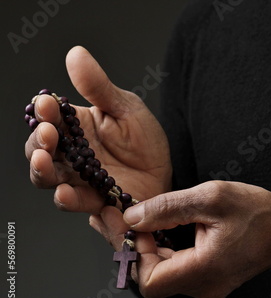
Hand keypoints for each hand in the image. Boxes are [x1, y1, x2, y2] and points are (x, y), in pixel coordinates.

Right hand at [25, 46, 170, 213]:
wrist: (166, 172)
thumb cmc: (145, 140)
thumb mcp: (126, 108)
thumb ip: (99, 88)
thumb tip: (76, 54)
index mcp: (76, 128)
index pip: (50, 118)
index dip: (45, 112)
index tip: (48, 104)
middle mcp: (71, 155)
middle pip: (40, 151)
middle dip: (38, 143)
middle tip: (47, 134)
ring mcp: (80, 180)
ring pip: (50, 179)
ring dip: (42, 172)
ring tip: (44, 162)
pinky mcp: (94, 201)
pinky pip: (78, 203)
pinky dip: (70, 200)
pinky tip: (67, 194)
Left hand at [89, 181, 270, 297]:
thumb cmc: (258, 213)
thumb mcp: (212, 197)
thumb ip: (168, 207)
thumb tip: (132, 217)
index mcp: (206, 269)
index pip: (150, 280)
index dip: (135, 253)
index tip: (134, 225)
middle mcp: (204, 286)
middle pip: (151, 279)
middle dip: (133, 248)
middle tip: (122, 218)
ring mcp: (206, 286)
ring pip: (161, 275)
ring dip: (146, 248)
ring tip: (137, 221)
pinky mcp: (208, 280)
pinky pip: (175, 270)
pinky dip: (161, 251)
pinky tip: (158, 230)